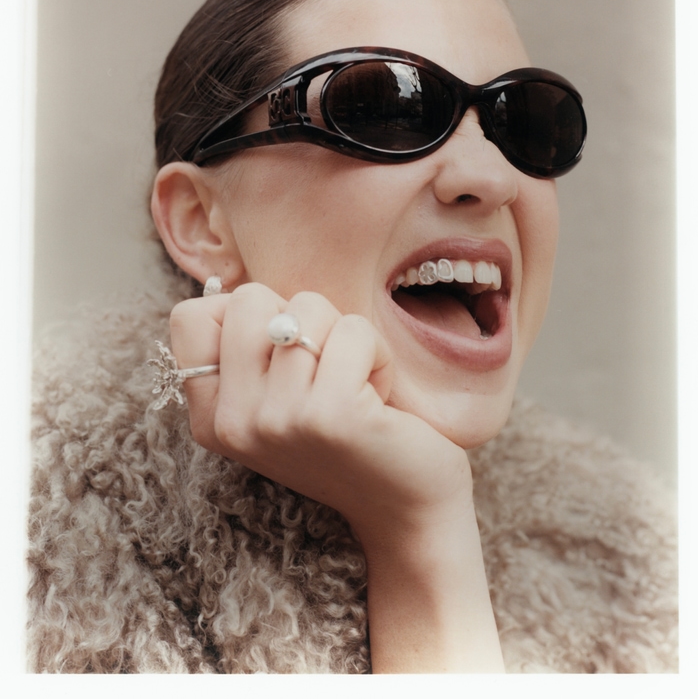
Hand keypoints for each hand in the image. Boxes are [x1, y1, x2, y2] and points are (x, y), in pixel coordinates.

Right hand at [169, 281, 502, 671]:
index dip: (245, 314)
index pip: (189, 318)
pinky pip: (353, 331)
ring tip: (356, 383)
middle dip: (300, 314)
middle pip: (248, 300)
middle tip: (325, 363)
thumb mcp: (277, 401)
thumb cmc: (347, 438)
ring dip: (345, 335)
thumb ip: (247, 353)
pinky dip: (377, 352)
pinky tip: (379, 394)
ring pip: (305, 309)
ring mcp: (277, 420)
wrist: (407, 511)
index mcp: (211, 418)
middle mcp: (232, 423)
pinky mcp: (329, 414)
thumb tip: (231, 287)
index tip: (284, 350)